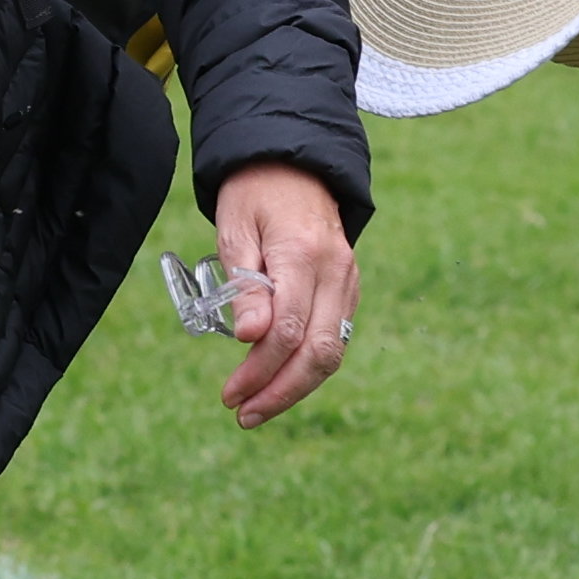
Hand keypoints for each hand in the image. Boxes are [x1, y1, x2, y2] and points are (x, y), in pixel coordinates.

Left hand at [206, 162, 358, 427]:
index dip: (259, 368)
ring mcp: (348, 281)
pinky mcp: (349, 290)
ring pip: (332, 352)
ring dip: (296, 388)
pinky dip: (308, 367)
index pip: (288, 328)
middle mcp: (335, 271)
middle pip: (318, 352)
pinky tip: (278, 383)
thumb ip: (244, 285)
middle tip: (242, 414)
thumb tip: (250, 339)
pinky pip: (334, 338)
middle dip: (280, 391)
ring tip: (256, 409)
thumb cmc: (254, 194)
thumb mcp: (235, 229)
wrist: (295, 163)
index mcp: (302, 253)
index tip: (229, 392)